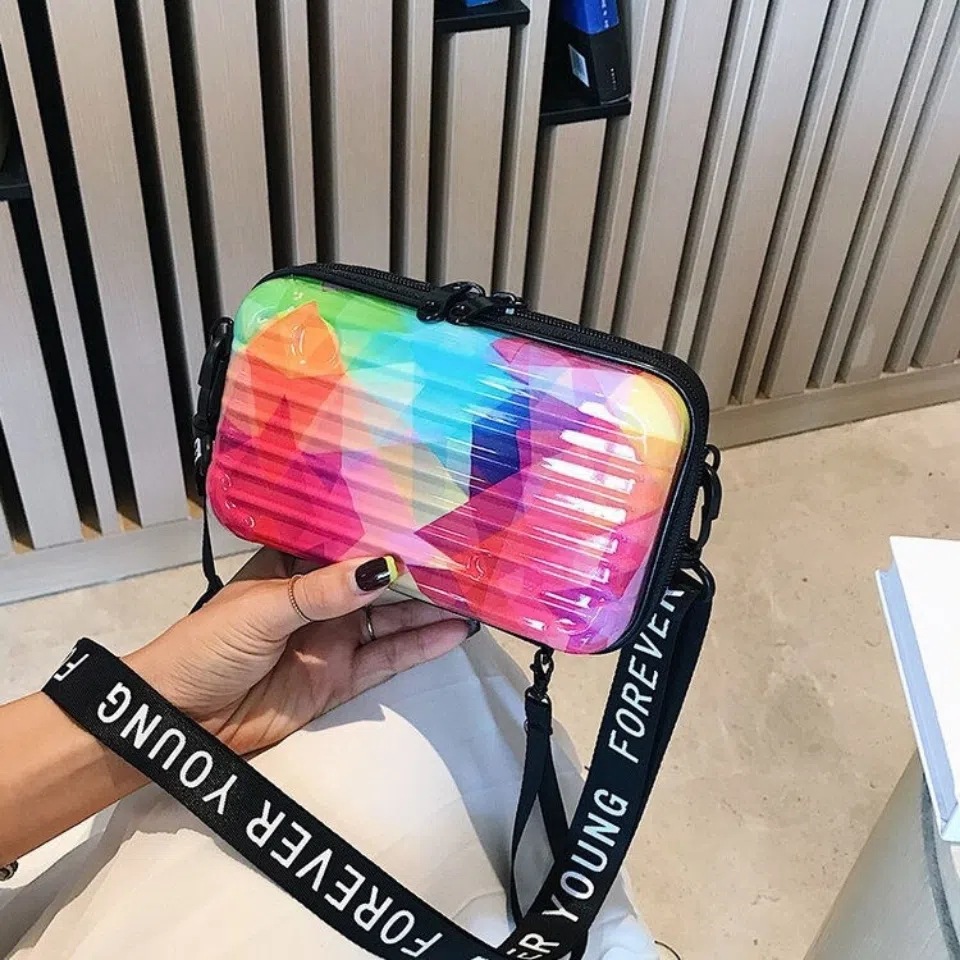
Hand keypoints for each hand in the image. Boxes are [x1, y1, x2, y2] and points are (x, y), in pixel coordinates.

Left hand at [126, 549, 476, 755]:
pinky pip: (388, 659)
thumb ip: (323, 590)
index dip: (386, 530)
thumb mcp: (264, 608)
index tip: (431, 517)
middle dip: (418, 570)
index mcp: (295, 566)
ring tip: (475, 592)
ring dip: (430, 608)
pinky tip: (454, 631)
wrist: (178, 720)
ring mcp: (334, 639)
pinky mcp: (341, 680)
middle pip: (378, 581)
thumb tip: (382, 568)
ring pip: (392, 619)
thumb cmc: (208, 646)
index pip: (349, 542)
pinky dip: (421, 646)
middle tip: (468, 557)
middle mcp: (321, 598)